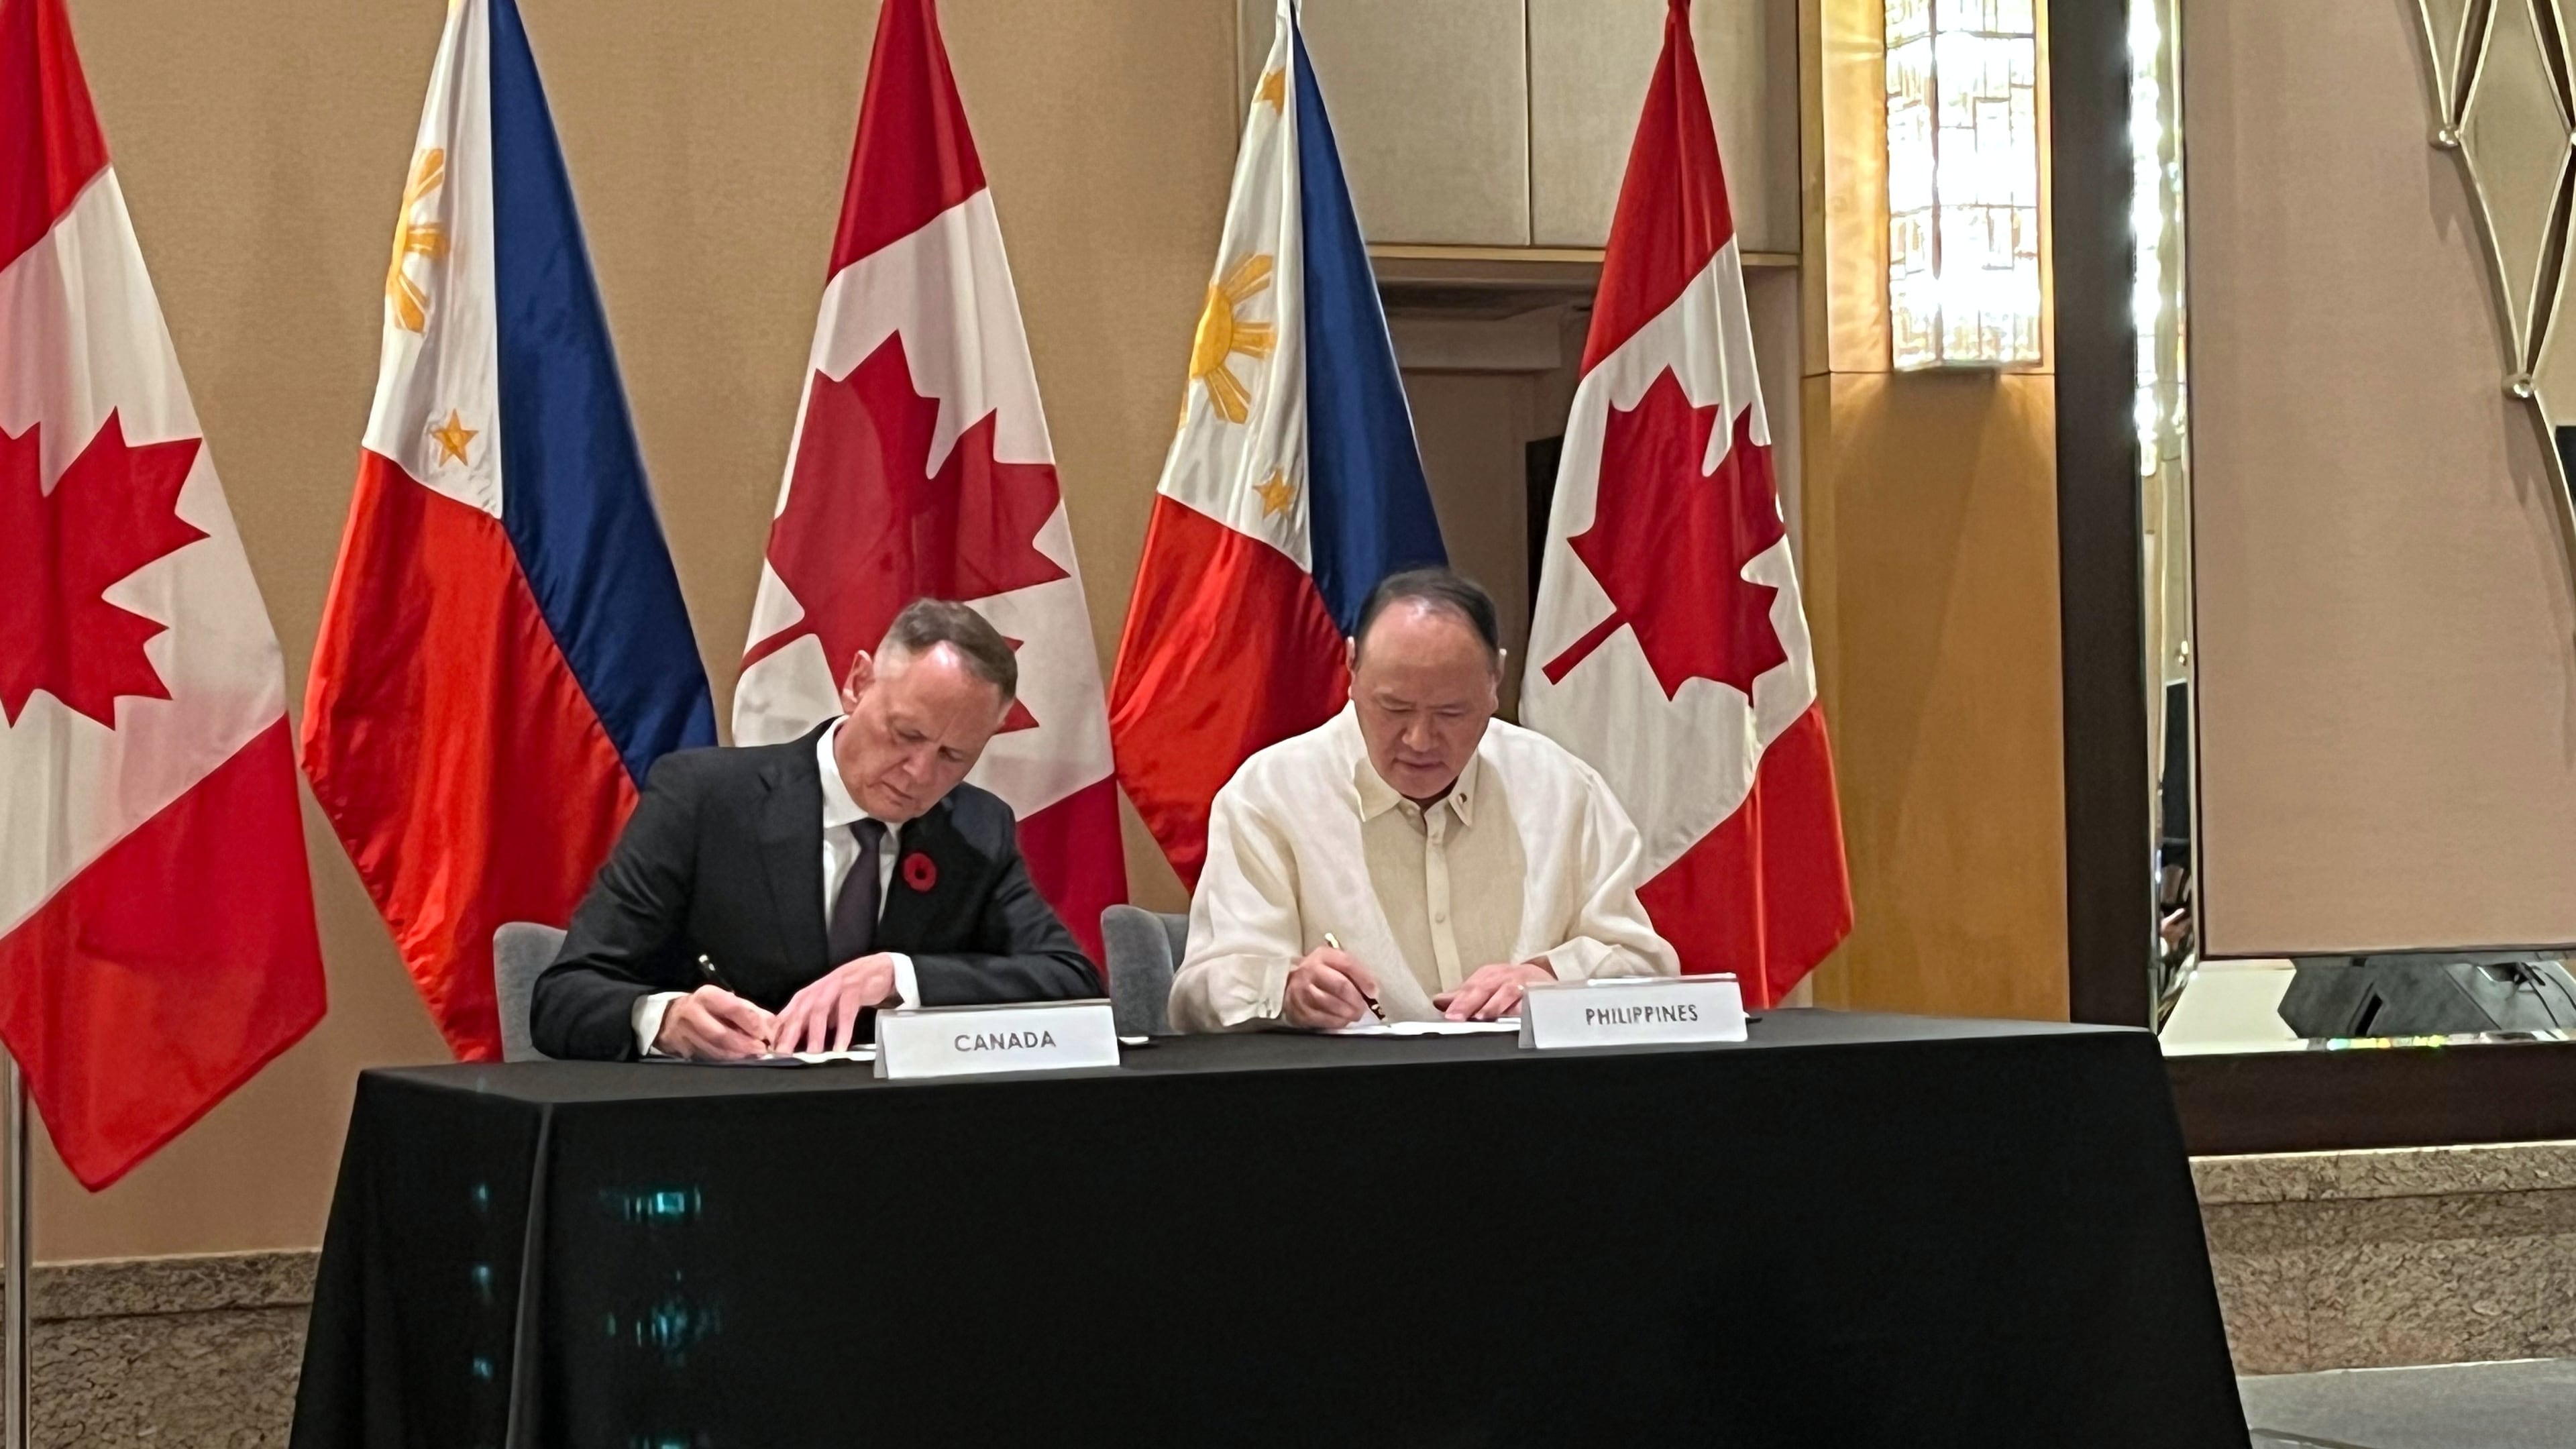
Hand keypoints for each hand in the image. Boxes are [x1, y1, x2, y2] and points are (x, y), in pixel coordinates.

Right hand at [654, 986, 776, 1060]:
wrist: (670, 1018)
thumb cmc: (707, 1008)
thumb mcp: (726, 1001)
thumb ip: (750, 1011)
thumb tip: (773, 1026)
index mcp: (708, 996)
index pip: (733, 1008)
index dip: (752, 1022)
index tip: (766, 1033)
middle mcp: (693, 1013)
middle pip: (721, 1033)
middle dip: (744, 1045)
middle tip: (761, 1051)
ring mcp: (685, 1034)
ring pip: (714, 1049)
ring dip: (737, 1056)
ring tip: (753, 1058)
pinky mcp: (683, 1050)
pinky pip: (708, 1058)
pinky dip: (725, 1062)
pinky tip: (738, 1062)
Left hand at [772, 954, 900, 1052]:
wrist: (876, 970)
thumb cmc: (847, 991)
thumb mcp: (825, 1006)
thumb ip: (810, 1022)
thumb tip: (793, 1044)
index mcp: (807, 995)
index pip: (787, 1014)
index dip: (777, 1032)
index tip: (772, 1051)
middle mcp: (817, 990)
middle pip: (799, 1012)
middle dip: (790, 1033)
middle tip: (784, 1053)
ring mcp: (835, 987)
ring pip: (820, 1010)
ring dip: (816, 1033)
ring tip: (814, 1053)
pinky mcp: (853, 989)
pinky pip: (847, 1012)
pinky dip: (843, 1030)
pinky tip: (841, 1046)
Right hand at [1282, 945, 1379, 1029]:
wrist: (1291, 985)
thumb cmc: (1321, 974)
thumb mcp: (1335, 964)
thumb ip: (1354, 972)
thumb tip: (1373, 990)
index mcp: (1323, 956)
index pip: (1347, 963)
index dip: (1364, 978)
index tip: (1373, 992)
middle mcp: (1310, 970)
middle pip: (1340, 985)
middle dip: (1356, 999)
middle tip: (1363, 1008)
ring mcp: (1302, 991)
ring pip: (1331, 1004)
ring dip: (1348, 1013)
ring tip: (1355, 1015)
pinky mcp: (1299, 1009)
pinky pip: (1322, 1019)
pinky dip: (1337, 1021)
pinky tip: (1343, 1020)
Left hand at [1433, 961, 1553, 1020]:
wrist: (1541, 977)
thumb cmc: (1509, 983)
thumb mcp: (1485, 985)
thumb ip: (1463, 996)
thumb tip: (1438, 1001)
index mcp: (1487, 975)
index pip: (1469, 988)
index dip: (1457, 1000)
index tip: (1447, 1013)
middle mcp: (1502, 977)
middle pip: (1484, 988)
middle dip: (1469, 1002)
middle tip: (1456, 1016)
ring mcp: (1520, 983)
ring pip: (1506, 992)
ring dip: (1494, 1005)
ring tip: (1481, 1016)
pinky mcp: (1537, 992)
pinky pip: (1529, 1000)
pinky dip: (1521, 1007)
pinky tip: (1514, 1016)